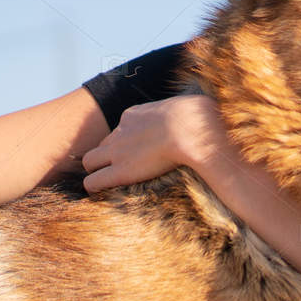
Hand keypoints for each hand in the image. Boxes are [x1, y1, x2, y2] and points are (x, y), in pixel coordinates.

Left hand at [81, 94, 226, 192]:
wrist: (192, 128)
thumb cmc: (199, 119)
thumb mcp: (189, 108)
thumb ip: (188, 115)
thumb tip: (210, 115)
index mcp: (135, 114)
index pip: (122, 128)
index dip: (128, 142)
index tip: (139, 152)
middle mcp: (122, 130)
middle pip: (103, 144)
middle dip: (107, 156)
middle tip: (118, 169)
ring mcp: (118, 150)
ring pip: (90, 160)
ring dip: (95, 170)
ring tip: (103, 182)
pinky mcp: (120, 170)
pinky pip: (93, 180)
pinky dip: (93, 187)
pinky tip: (99, 193)